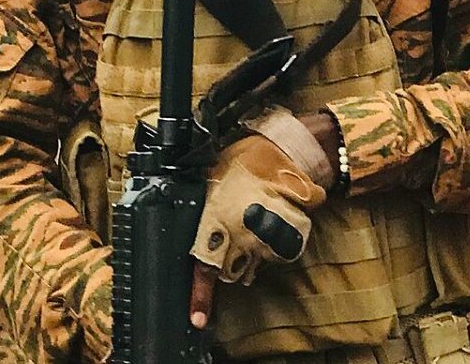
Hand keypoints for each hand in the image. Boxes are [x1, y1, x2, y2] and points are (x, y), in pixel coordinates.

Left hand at [186, 128, 325, 316]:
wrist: (284, 151)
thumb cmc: (242, 160)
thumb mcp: (210, 180)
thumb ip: (202, 210)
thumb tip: (182, 222)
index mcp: (215, 222)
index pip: (205, 268)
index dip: (201, 297)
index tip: (198, 319)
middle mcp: (240, 237)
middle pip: (229, 272)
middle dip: (227, 263)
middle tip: (229, 237)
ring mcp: (265, 242)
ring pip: (252, 266)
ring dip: (249, 254)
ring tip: (250, 223)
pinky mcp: (287, 242)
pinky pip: (273, 257)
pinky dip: (270, 247)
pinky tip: (267, 224)